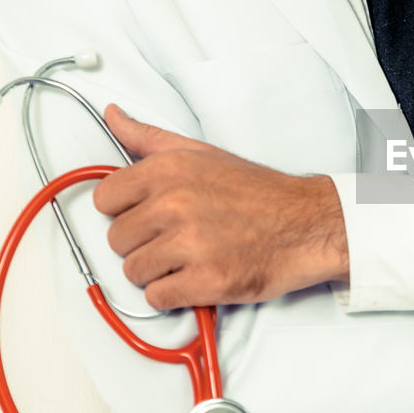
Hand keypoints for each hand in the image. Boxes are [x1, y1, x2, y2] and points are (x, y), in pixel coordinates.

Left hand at [93, 104, 348, 309]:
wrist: (308, 224)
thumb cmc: (259, 193)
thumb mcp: (203, 153)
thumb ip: (151, 138)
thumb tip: (113, 115)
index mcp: (169, 170)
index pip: (105, 199)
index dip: (127, 211)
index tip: (152, 215)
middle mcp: (175, 204)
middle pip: (117, 240)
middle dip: (144, 244)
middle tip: (180, 238)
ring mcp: (190, 244)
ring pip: (134, 271)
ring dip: (160, 271)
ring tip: (193, 257)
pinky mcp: (206, 280)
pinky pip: (157, 298)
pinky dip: (175, 294)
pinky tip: (198, 276)